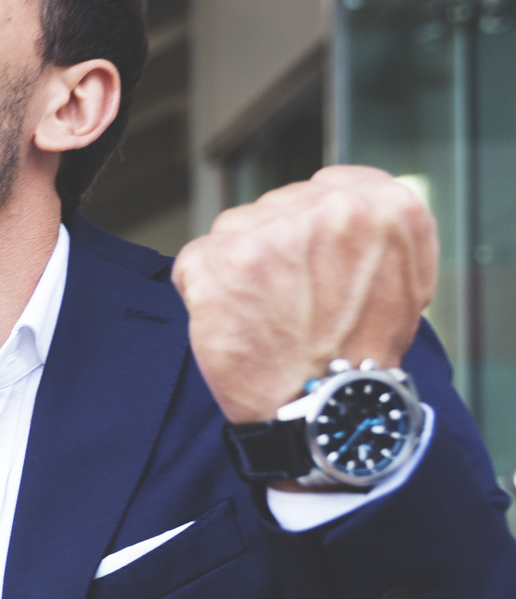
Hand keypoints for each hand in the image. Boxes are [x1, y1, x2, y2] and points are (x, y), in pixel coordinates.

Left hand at [172, 165, 436, 424]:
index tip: (308, 262)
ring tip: (265, 316)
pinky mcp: (222, 262)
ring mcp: (273, 233)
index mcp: (388, 208)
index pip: (327, 187)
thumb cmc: (359, 353)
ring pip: (233, 230)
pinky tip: (234, 323)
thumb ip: (372, 230)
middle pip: (274, 207)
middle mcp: (332, 210)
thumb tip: (336, 201)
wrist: (324, 410)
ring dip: (238, 269)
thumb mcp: (403, 278)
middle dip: (273, 250)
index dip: (309, 227)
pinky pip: (194, 262)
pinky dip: (203, 292)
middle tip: (290, 304)